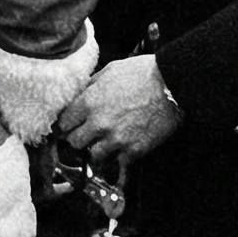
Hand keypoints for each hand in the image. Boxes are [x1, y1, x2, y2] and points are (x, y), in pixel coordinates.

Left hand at [59, 55, 183, 164]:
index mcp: (89, 102)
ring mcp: (116, 139)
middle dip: (79, 139)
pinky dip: (119, 162)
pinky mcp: (135, 150)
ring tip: (105, 146)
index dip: (66, 125)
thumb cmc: (143, 72)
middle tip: (86, 137)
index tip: (69, 127)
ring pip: (94, 156)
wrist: (174, 83)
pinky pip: (119, 165)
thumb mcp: (111, 70)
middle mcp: (99, 123)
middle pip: (75, 142)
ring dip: (98, 151)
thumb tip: (81, 94)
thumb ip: (92, 85)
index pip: (63, 123)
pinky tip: (122, 159)